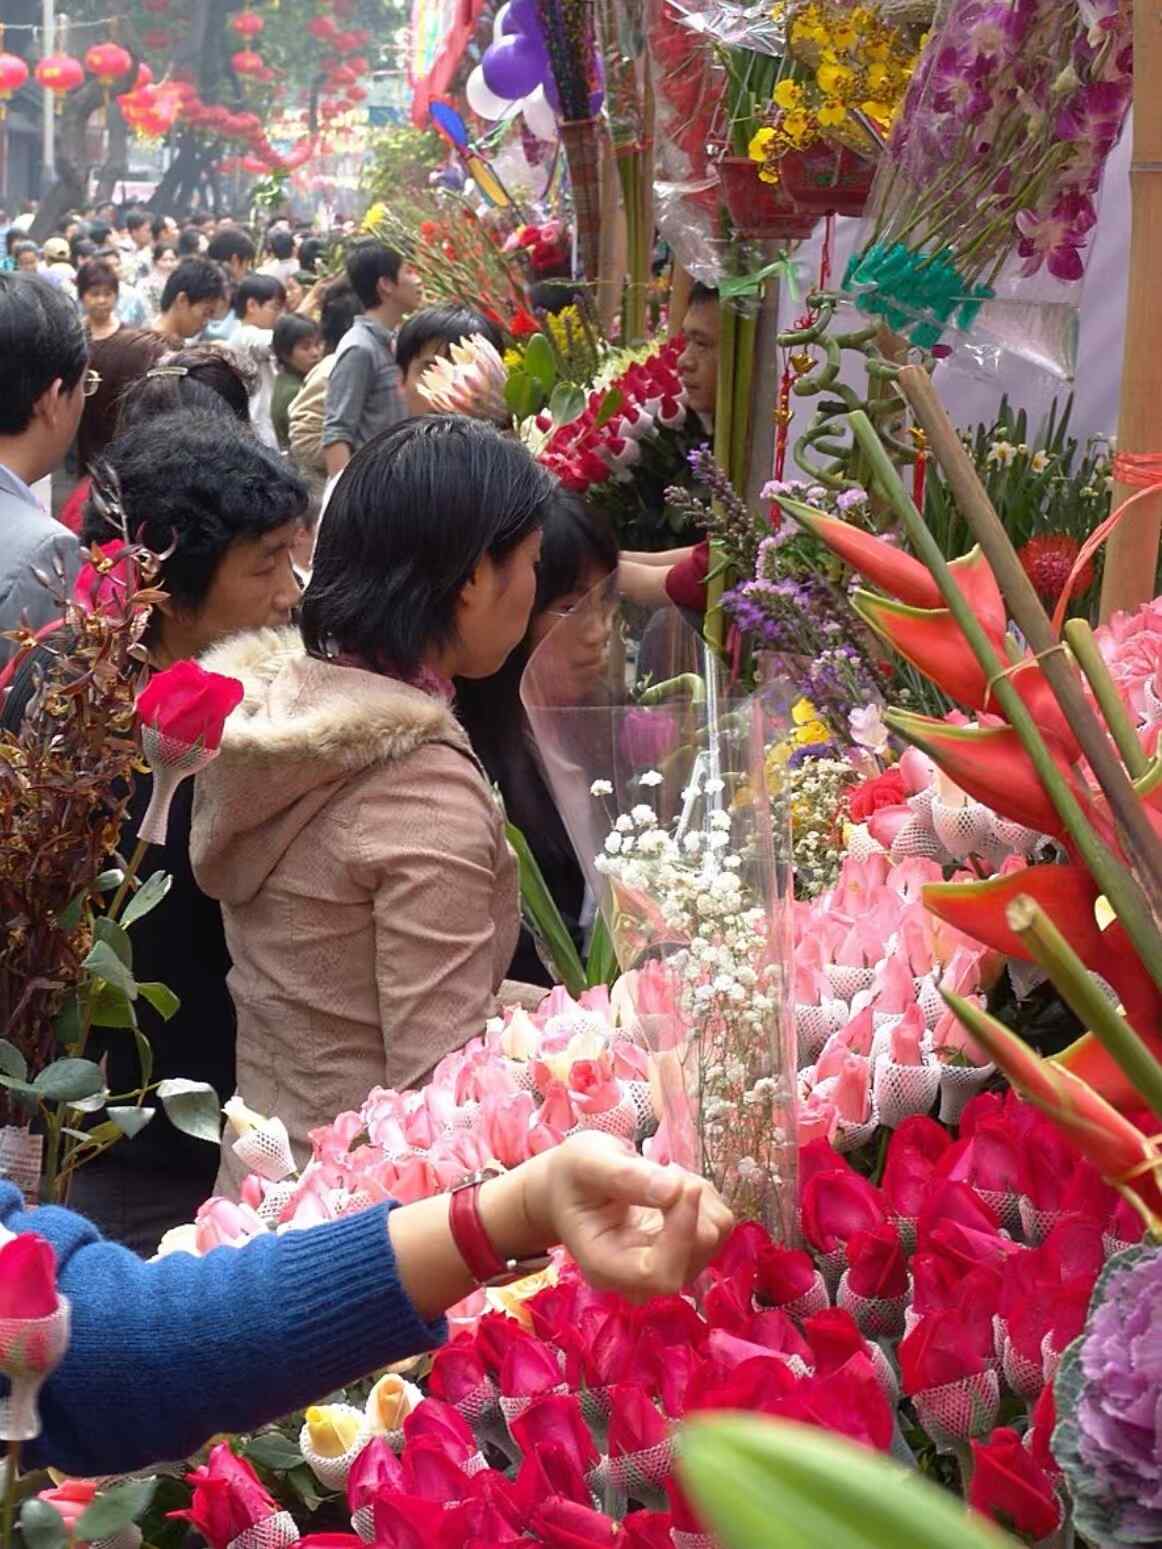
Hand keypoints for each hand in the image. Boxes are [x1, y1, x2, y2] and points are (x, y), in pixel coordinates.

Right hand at [519, 1132, 733, 1301]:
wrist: (571, 1188)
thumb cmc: (573, 1176)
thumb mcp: (586, 1162)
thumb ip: (623, 1176)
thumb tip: (674, 1190)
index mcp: (603, 1266)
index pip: (657, 1273)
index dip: (680, 1233)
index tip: (684, 1184)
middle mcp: (637, 1279)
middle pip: (692, 1255)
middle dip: (691, 1205)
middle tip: (666, 1168)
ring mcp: (665, 1268)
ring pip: (713, 1238)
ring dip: (699, 1197)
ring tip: (663, 1175)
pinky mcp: (685, 1252)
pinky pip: (718, 1225)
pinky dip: (706, 1197)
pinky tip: (674, 1186)